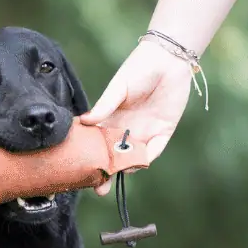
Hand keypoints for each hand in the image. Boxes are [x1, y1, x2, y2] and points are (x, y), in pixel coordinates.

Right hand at [79, 40, 195, 195]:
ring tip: (115, 174)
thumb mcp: (118, 86)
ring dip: (125, 167)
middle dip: (106, 173)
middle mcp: (126, 128)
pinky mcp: (163, 131)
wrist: (168, 59)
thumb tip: (84, 121)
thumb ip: (104, 105)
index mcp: (111, 117)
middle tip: (98, 188)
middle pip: (114, 155)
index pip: (97, 142)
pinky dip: (145, 158)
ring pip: (133, 156)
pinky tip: (135, 163)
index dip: (90, 157)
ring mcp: (145, 131)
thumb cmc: (139, 68)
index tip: (79, 171)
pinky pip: (153, 150)